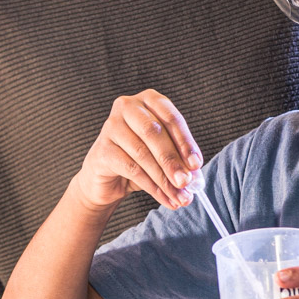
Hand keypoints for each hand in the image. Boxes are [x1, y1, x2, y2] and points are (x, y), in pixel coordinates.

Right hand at [71, 90, 201, 212]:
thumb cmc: (138, 159)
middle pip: (154, 133)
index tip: (196, 164)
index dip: (185, 142)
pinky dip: (151, 186)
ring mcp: (111, 126)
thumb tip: (194, 177)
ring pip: (143, 153)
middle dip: (173, 161)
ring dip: (164, 179)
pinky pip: (131, 169)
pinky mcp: (102, 150)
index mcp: (148, 100)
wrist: (106, 178)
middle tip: (186, 182)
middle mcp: (127, 107)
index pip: (170, 117)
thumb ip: (178, 159)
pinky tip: (164, 197)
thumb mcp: (162, 154)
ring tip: (179, 197)